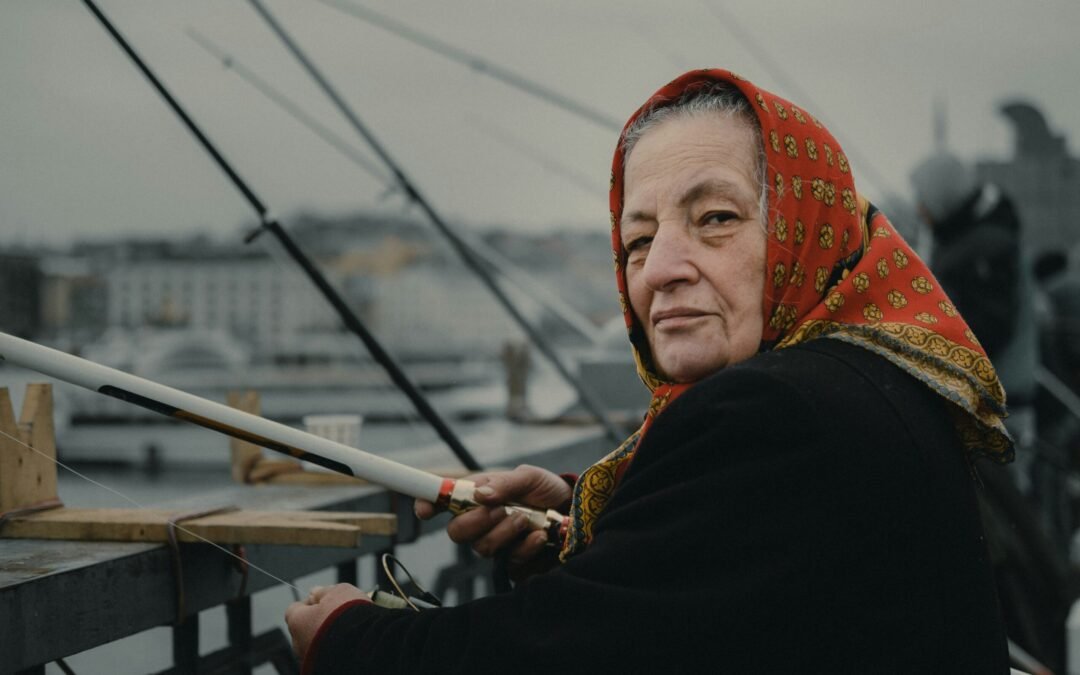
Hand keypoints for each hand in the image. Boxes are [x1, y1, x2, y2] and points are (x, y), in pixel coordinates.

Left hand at [285, 583, 369, 660]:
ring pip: (315, 644)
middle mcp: (298, 644)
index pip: (294, 609)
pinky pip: (325, 656)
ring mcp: (310, 660)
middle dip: (318, 621)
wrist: (365, 643)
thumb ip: (323, 591)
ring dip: (326, 637)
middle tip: (337, 614)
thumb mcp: (339, 591)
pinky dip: (334, 650)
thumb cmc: (348, 614)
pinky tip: (349, 643)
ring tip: (347, 630)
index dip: (309, 602)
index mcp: (297, 622)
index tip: (323, 599)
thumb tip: (314, 592)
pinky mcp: (322, 668)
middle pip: (304, 628)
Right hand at [414, 464, 570, 564]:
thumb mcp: (529, 477)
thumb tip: (480, 495)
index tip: (424, 511)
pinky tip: (539, 536)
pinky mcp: (514, 562)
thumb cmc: (548, 490)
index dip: (428, 504)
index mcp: (478, 496)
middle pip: (456, 533)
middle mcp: (482, 522)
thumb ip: (504, 483)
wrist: (576, 512)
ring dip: (504, 531)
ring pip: (481, 547)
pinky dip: (525, 546)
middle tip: (500, 510)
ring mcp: (497, 543)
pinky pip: (509, 560)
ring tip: (525, 518)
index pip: (443, 501)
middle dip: (476, 521)